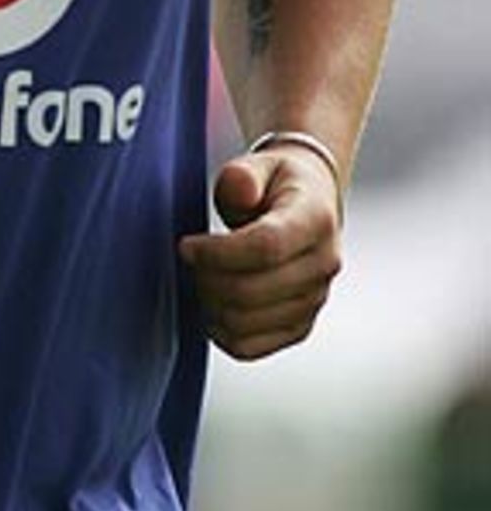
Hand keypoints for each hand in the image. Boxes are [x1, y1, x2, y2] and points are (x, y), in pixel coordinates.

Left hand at [178, 145, 342, 359]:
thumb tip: (239, 189)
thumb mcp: (260, 164)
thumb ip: (243, 175)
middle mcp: (324, 263)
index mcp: (316, 218)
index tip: (186, 245)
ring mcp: (315, 299)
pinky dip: (221, 332)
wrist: (310, 202)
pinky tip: (210, 304)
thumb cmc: (278, 182)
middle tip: (188, 261)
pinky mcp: (300, 325)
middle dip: (206, 279)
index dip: (217, 252)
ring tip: (199, 278)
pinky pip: (252, 347)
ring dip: (210, 306)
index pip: (266, 247)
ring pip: (248, 324)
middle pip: (252, 291)